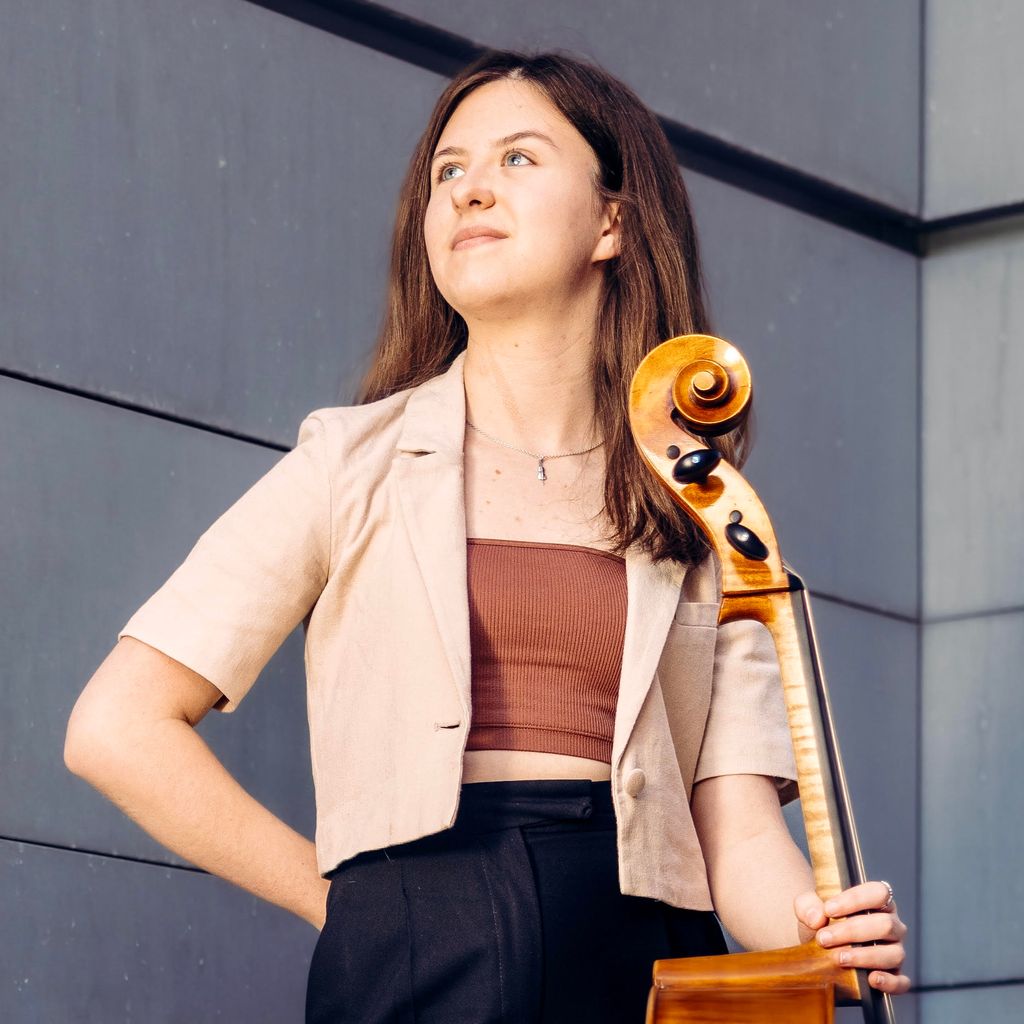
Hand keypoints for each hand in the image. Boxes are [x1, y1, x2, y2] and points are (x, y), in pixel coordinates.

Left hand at [793, 880, 909, 994]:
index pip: (878, 893)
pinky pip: (901, 981)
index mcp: (877, 901)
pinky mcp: (894, 976)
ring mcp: (895, 951)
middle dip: (852, 932)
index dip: (855, 900)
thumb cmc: (821, 922)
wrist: (819, 949)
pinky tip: (871, 980)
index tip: (828, 910)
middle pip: (885, 924)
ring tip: (838, 958)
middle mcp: (892, 925)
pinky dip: (889, 982)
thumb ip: (808, 905)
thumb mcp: (809, 908)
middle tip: (824, 938)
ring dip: (864, 956)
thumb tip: (817, 917)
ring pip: (894, 953)